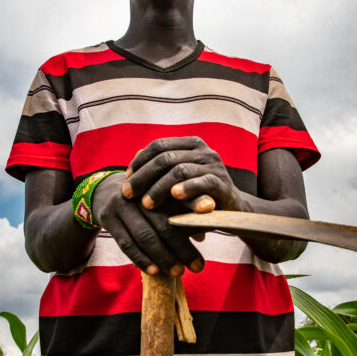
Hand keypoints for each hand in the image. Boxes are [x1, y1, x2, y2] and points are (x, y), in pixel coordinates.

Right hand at [92, 172, 204, 275]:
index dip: (194, 204)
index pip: (179, 197)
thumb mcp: (163, 201)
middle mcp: (140, 192)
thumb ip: (183, 213)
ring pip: (145, 235)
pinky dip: (141, 259)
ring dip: (163, 257)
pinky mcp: (108, 218)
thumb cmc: (144, 201)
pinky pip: (126, 243)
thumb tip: (204, 234)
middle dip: (182, 247)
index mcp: (156, 184)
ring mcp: (122, 205)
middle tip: (198, 266)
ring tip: (178, 272)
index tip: (211, 213)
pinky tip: (155, 272)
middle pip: (163, 222)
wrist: (104, 191)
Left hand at [122, 137, 240, 211]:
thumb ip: (159, 170)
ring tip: (146, 203)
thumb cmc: (197, 195)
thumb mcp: (177, 181)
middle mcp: (203, 151)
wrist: (231, 211)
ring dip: (159, 187)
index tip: (125, 180)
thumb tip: (133, 159)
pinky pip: (203, 182)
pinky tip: (174, 196)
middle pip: (166, 157)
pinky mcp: (223, 183)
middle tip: (128, 194)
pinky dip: (187, 188)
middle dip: (144, 177)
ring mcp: (214, 166)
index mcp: (191, 145)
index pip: (159, 146)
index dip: (139, 162)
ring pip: (180, 170)